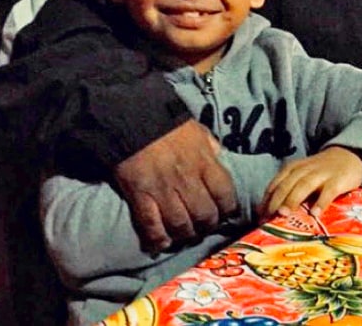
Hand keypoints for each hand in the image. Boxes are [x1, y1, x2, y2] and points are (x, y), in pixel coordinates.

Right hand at [114, 119, 236, 252]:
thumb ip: (211, 148)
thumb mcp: (198, 132)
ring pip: (180, 224)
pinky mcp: (140, 196)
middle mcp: (187, 179)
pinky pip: (151, 225)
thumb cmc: (169, 125)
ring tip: (185, 234)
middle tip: (204, 226)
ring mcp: (163, 189)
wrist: (133, 118)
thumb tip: (221, 159)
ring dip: (185, 234)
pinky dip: (158, 239)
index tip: (224, 212)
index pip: (225, 194)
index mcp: (204, 161)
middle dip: (207, 225)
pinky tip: (162, 243)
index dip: (228, 208)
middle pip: (204, 215)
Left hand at [259, 146, 361, 218]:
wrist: (348, 156)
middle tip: (268, 216)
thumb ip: (290, 190)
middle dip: (277, 199)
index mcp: (294, 168)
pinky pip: (328, 191)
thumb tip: (270, 214)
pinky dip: (321, 202)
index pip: (277, 182)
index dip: (267, 199)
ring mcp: (321, 174)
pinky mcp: (337, 180)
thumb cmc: (320, 172)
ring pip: (304, 185)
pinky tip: (315, 214)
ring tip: (284, 215)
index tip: (260, 216)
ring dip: (293, 199)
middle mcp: (305, 169)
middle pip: (288, 183)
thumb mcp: (303, 175)